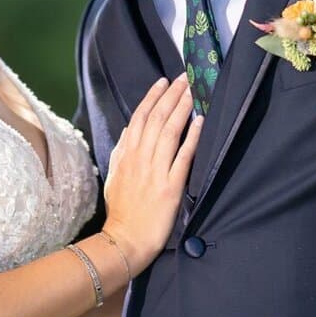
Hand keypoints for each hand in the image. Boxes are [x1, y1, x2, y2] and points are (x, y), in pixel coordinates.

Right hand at [102, 77, 201, 272]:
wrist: (125, 239)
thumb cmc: (121, 210)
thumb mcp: (114, 175)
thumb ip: (121, 151)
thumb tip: (129, 130)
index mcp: (126, 155)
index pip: (139, 118)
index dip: (152, 97)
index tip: (163, 81)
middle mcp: (140, 158)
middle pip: (156, 118)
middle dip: (172, 95)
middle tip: (186, 77)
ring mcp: (155, 171)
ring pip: (169, 131)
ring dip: (182, 108)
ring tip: (194, 90)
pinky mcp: (170, 187)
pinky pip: (183, 157)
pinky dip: (192, 137)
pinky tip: (201, 122)